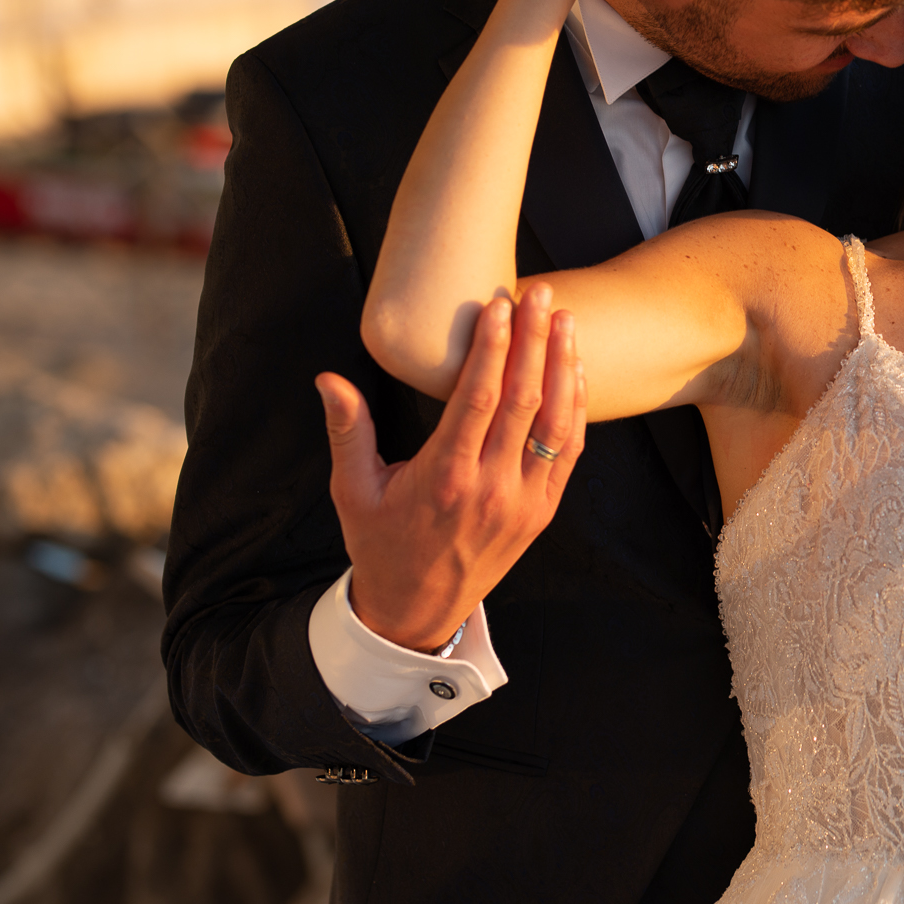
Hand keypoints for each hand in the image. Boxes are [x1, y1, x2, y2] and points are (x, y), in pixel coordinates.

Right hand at [319, 283, 585, 650]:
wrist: (417, 610)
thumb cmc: (380, 544)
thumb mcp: (353, 491)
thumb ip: (348, 432)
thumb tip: (328, 379)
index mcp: (443, 478)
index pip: (477, 399)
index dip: (493, 347)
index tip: (498, 304)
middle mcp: (490, 488)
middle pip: (523, 401)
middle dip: (533, 341)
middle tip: (540, 294)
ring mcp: (523, 501)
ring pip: (556, 423)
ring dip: (563, 366)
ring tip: (564, 320)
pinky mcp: (542, 510)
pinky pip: (568, 451)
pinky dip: (575, 407)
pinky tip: (573, 369)